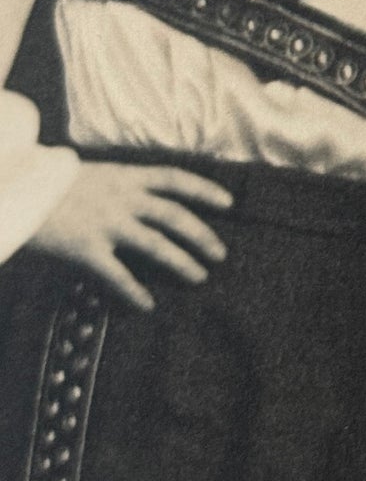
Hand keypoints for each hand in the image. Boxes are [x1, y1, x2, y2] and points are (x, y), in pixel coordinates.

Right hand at [30, 161, 233, 310]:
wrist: (21, 189)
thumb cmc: (56, 184)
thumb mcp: (99, 175)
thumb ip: (125, 187)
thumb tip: (148, 199)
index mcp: (128, 176)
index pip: (176, 179)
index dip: (205, 189)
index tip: (229, 203)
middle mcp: (124, 198)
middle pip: (174, 216)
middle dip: (201, 235)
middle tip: (221, 254)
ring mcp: (106, 224)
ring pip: (155, 244)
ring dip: (181, 262)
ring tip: (200, 277)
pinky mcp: (85, 249)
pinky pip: (116, 275)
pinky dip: (133, 292)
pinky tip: (147, 305)